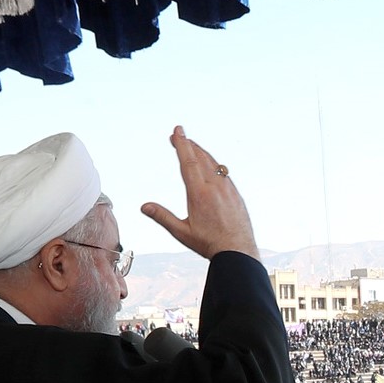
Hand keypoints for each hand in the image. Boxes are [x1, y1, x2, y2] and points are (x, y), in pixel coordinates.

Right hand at [140, 126, 259, 259]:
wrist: (239, 251)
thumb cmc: (210, 244)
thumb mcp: (182, 232)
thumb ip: (162, 217)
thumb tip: (144, 206)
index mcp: (200, 194)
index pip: (188, 162)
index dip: (182, 144)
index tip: (177, 131)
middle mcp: (216, 187)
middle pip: (201, 158)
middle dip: (189, 144)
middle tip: (179, 134)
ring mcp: (229, 189)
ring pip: (214, 164)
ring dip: (202, 152)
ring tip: (192, 146)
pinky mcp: (237, 195)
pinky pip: (224, 173)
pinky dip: (214, 164)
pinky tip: (210, 165)